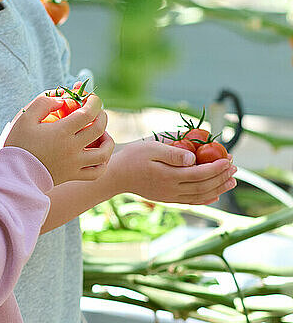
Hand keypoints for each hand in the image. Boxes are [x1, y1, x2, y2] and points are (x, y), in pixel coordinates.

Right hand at [5, 93, 112, 185]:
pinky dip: (103, 163)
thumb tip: (62, 100)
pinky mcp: (73, 175)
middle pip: (99, 129)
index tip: (91, 97)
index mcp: (61, 132)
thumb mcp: (25, 118)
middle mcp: (72, 148)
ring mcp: (74, 164)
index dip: (94, 102)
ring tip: (102, 134)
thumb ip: (43, 103)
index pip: (87, 113)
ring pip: (103, 153)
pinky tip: (99, 154)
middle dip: (101, 115)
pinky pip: (97, 172)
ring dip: (108, 140)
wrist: (14, 174)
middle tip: (95, 111)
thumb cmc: (19, 144)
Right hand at [109, 140, 236, 204]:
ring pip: (200, 196)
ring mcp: (170, 196)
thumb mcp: (151, 148)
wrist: (116, 176)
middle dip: (222, 177)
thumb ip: (173, 153)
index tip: (229, 159)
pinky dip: (206, 199)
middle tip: (235, 167)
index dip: (217, 167)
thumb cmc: (132, 157)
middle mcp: (172, 189)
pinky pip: (191, 201)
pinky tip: (214, 195)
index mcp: (170, 176)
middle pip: (204, 186)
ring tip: (232, 181)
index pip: (201, 173)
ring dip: (218, 188)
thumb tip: (194, 157)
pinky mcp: (167, 199)